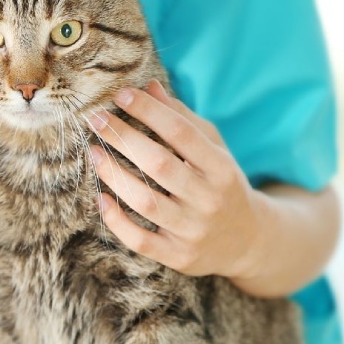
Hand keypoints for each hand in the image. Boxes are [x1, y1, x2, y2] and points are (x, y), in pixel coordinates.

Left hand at [88, 80, 263, 280]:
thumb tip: (149, 86)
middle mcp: (209, 200)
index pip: (181, 133)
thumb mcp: (214, 151)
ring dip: (114, 175)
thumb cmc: (223, 185)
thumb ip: (183, 120)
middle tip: (95, 119)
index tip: (122, 94)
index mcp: (221, 168)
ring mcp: (193, 231)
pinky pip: (141, 240)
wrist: (249, 242)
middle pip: (160, 164)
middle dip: (124, 138)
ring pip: (146, 201)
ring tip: (94, 153)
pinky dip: (117, 221)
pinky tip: (100, 198)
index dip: (149, 111)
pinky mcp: (178, 256)